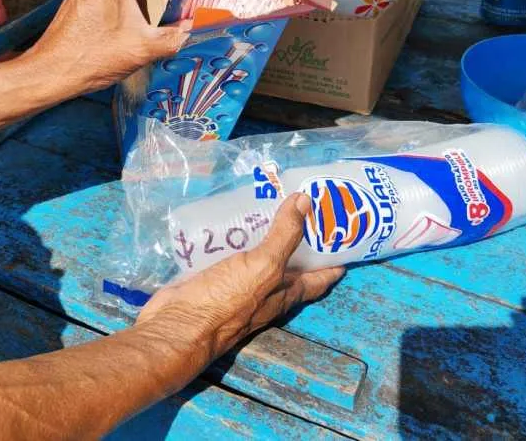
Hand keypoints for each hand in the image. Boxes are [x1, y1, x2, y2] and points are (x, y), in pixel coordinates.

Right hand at [137, 194, 344, 358]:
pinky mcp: (212, 277)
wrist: (178, 325)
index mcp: (283, 293)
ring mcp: (237, 285)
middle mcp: (264, 291)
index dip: (334, 264)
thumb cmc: (227, 302)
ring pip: (256, 258)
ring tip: (267, 204)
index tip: (347, 243)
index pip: (319, 279)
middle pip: (288, 265)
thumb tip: (306, 201)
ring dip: (262, 236)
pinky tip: (227, 220)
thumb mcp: (263, 267)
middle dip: (298, 241)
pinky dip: (230, 238)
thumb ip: (283, 236)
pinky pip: (227, 255)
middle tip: (305, 208)